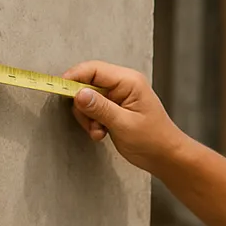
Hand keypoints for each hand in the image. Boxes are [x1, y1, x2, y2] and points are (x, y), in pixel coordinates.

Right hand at [62, 60, 183, 173]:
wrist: (165, 156)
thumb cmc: (153, 140)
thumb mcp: (124, 124)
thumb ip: (100, 108)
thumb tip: (78, 93)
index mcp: (129, 81)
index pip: (93, 69)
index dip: (73, 78)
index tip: (60, 92)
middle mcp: (123, 84)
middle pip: (86, 83)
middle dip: (82, 105)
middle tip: (89, 123)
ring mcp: (118, 96)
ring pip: (87, 99)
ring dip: (87, 117)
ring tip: (99, 132)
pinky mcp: (114, 108)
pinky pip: (93, 109)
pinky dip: (92, 122)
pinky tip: (101, 134)